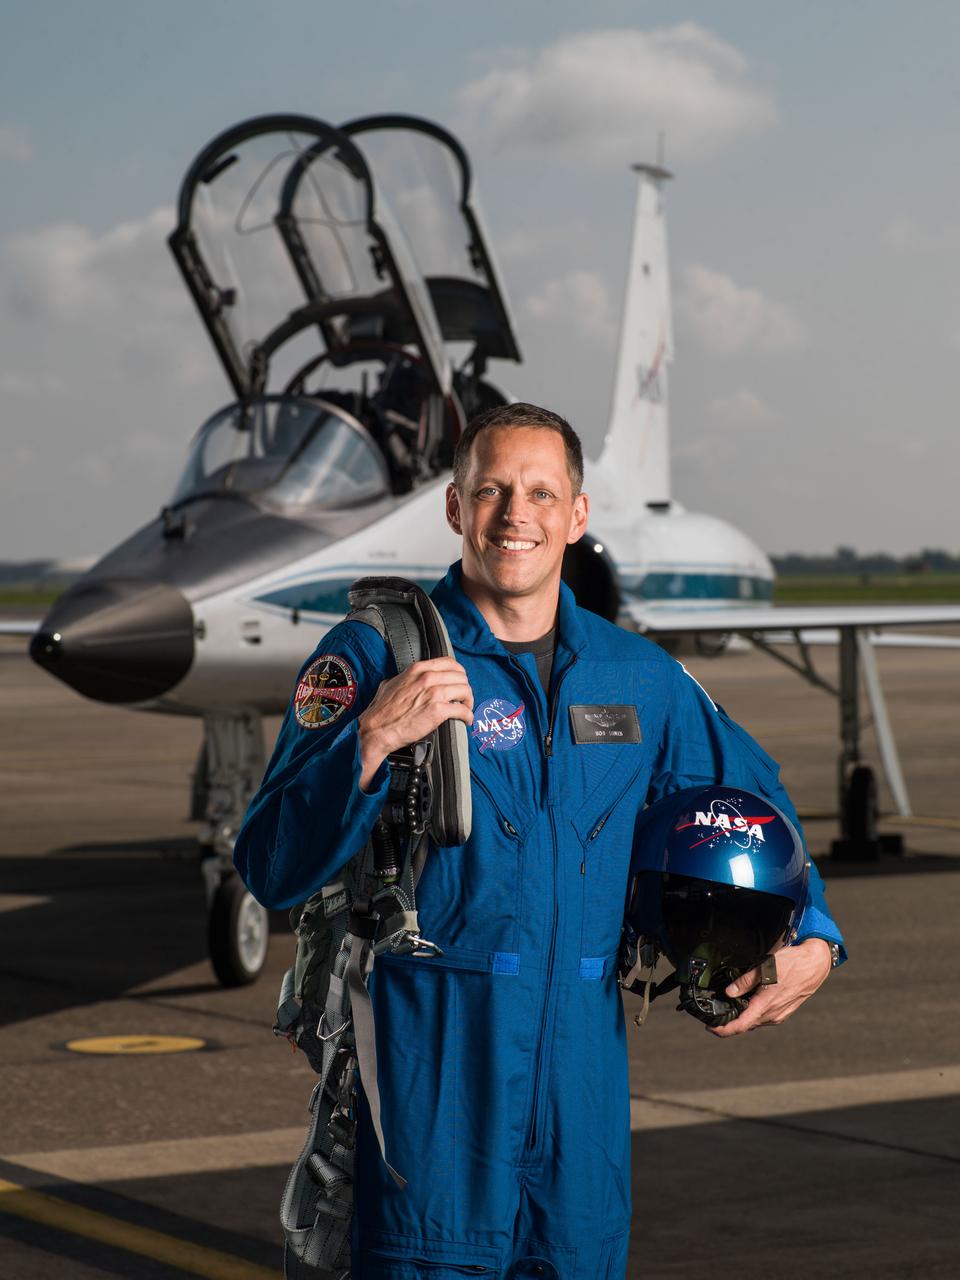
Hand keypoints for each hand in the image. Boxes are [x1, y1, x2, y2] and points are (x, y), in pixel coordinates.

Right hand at [358, 658, 473, 791]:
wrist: (377, 728)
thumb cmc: (382, 710)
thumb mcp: (391, 683)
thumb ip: (406, 678)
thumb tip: (411, 680)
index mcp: (417, 669)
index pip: (449, 662)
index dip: (459, 672)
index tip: (459, 681)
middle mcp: (427, 678)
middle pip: (460, 676)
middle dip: (465, 688)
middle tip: (463, 698)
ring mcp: (434, 693)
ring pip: (465, 690)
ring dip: (468, 701)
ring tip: (466, 708)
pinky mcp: (438, 711)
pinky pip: (462, 710)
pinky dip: (467, 715)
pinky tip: (466, 720)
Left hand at [707, 938, 833, 1036]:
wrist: (814, 965)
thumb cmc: (792, 964)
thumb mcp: (764, 968)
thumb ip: (745, 981)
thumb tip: (729, 992)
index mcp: (766, 1005)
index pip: (741, 1025)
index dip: (723, 1030)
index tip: (711, 1028)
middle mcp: (773, 1014)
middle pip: (746, 1025)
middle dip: (730, 1023)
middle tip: (716, 1016)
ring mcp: (780, 1014)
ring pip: (755, 1021)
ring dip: (743, 1018)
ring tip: (730, 1009)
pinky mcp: (784, 1011)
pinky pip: (764, 1017)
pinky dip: (753, 1014)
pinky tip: (748, 1004)